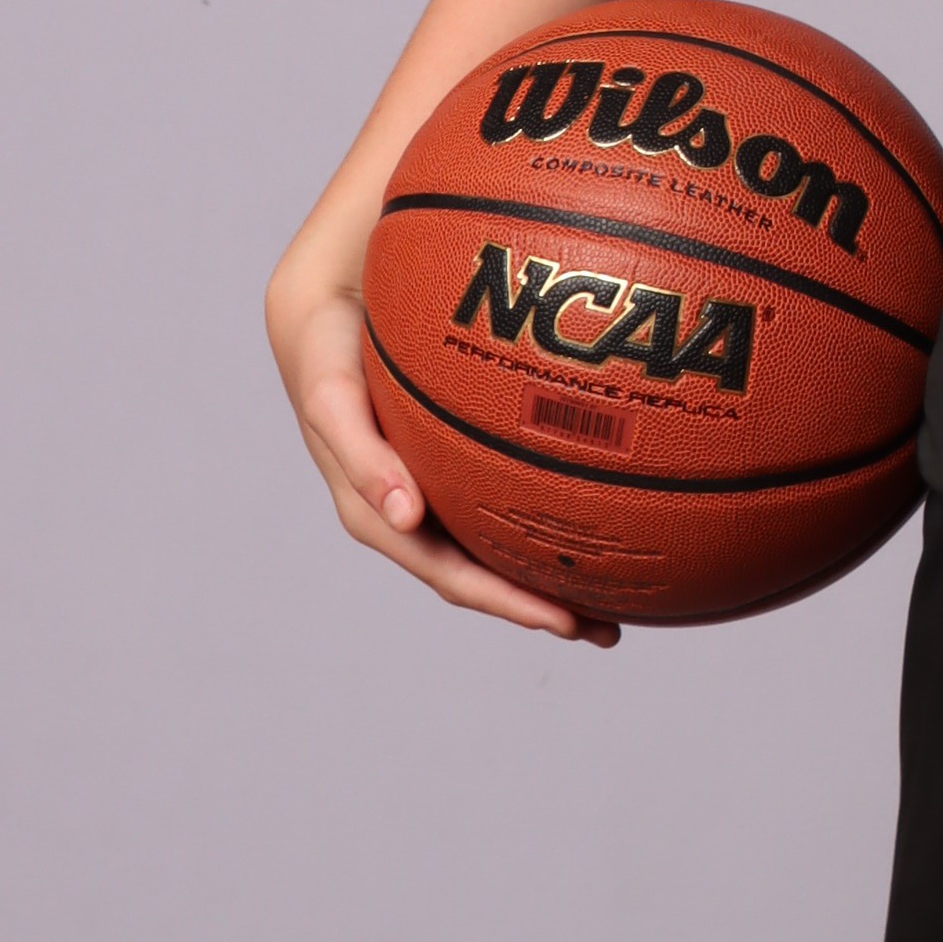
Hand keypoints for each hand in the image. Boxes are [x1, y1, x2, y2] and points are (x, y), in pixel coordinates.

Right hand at [268, 260, 619, 645]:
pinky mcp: (453, 459)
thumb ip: (361, 457)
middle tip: (609, 630)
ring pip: (502, 544)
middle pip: (487, 575)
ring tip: (619, 596)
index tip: (562, 622)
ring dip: (553, 574)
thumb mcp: (333, 401)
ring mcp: (435, 489)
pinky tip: (598, 511)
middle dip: (544, 608)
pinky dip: (547, 516)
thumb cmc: (327, 355)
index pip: (452, 575)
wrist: (323, 311)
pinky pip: (507, 499)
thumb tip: (403, 517)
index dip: (506, 603)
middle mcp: (414, 513)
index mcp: (382, 515)